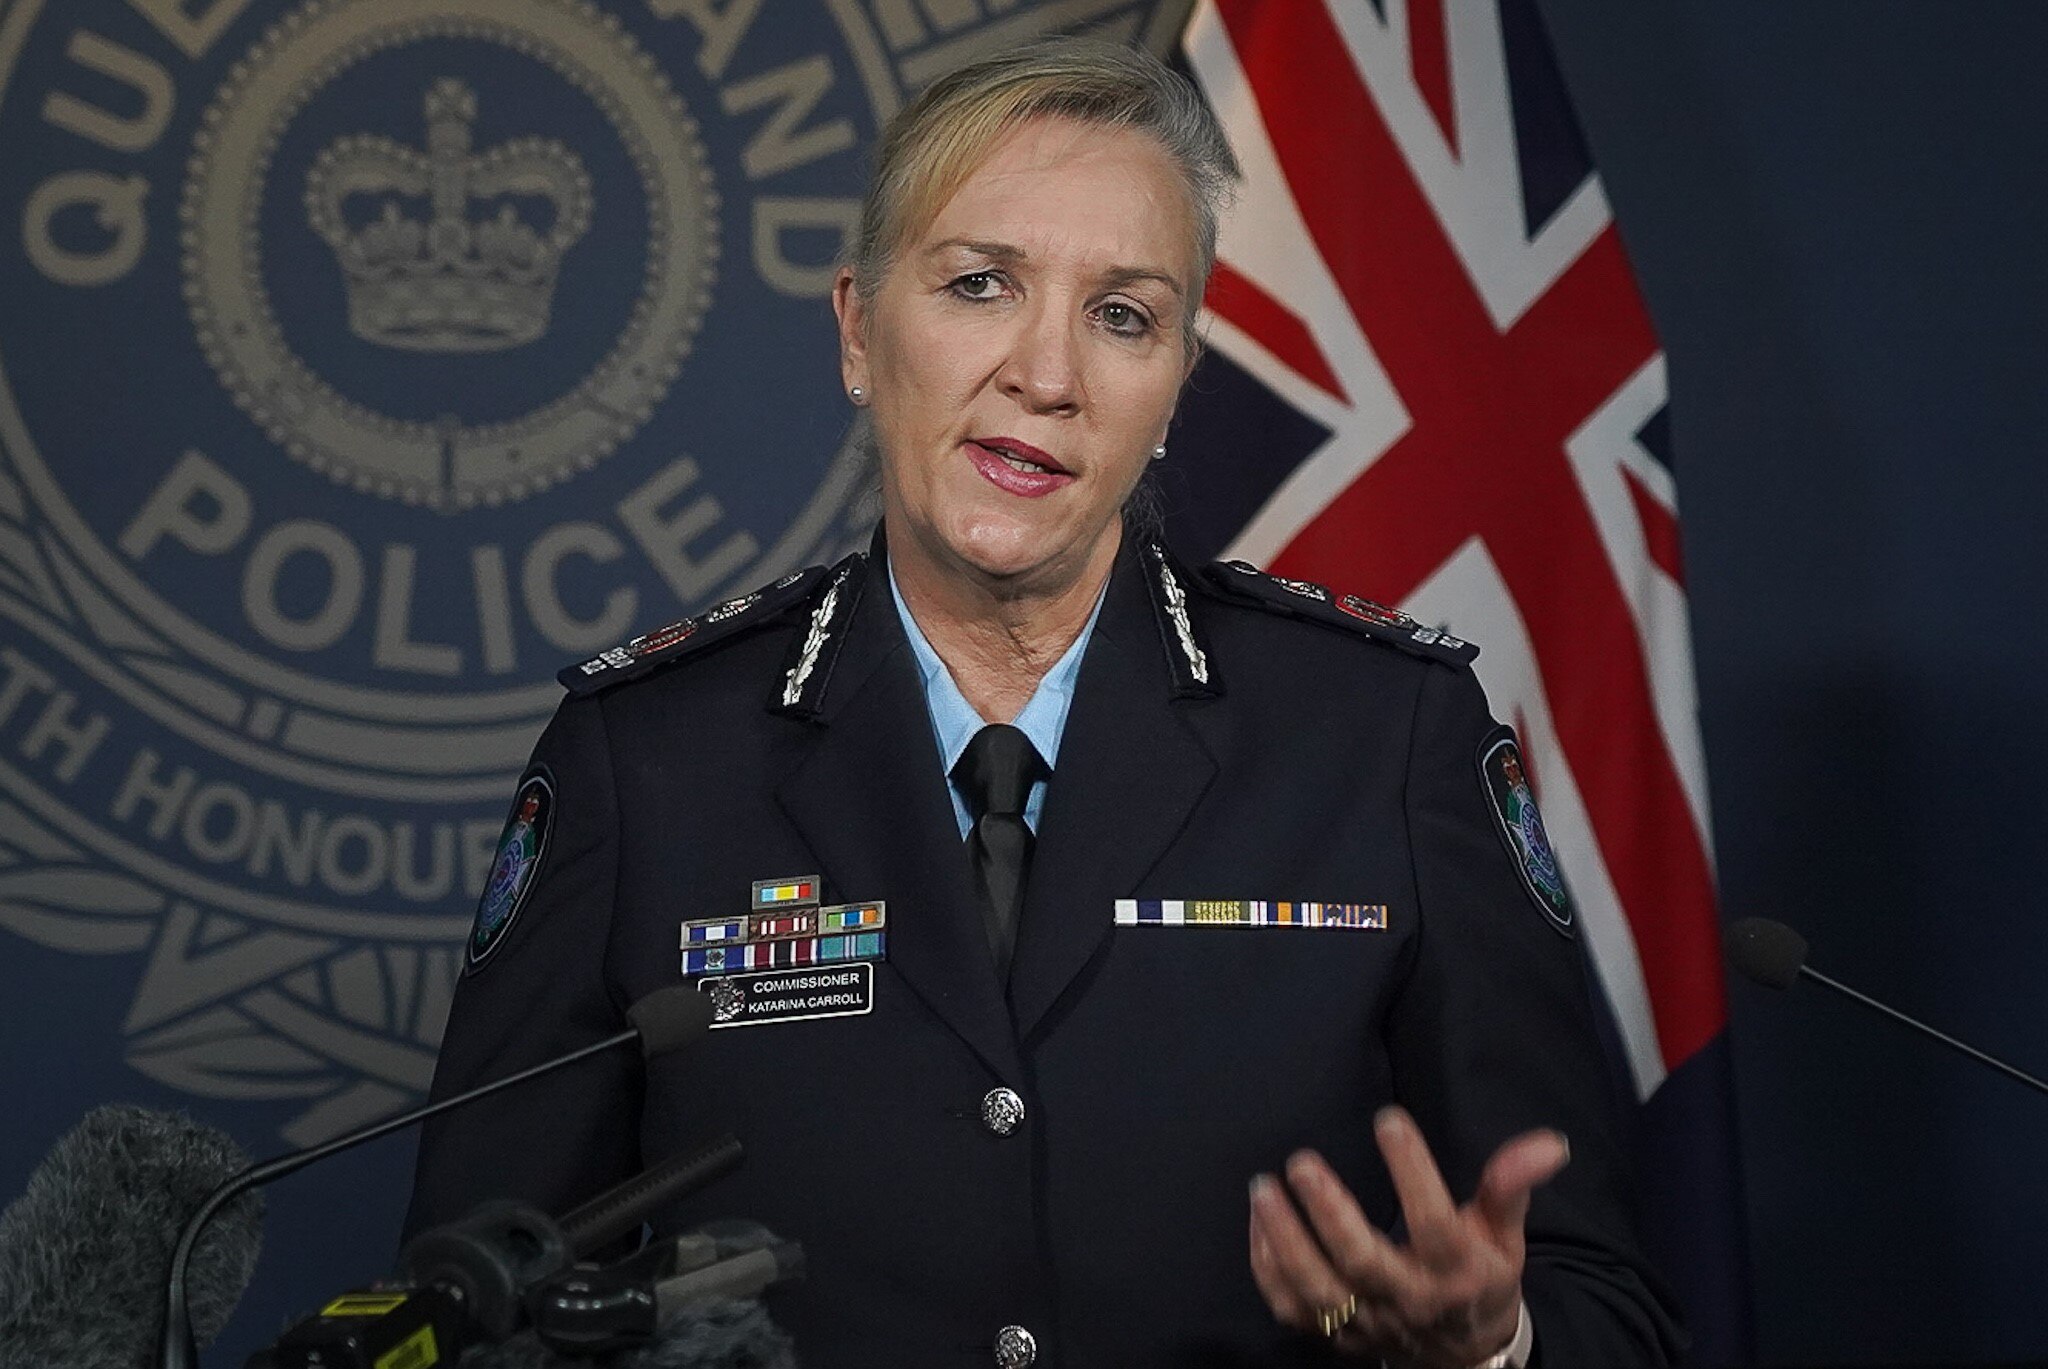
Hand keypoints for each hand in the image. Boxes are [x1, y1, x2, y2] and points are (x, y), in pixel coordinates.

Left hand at [1248, 1106, 1567, 1366]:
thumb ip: (1513, 1185)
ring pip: (1317, 1290)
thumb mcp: (1505, 1234)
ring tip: (1263, 1188)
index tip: (1388, 1119)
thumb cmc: (1481, 1276)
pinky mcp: (1335, 1334)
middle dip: (1328, 1213)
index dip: (1413, 1171)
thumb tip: (1549, 1142)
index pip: (1435, 1224)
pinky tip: (1259, 1221)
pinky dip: (1267, 1268)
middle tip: (1300, 1161)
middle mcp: (1408, 1300)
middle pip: (1362, 1262)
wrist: (1463, 1356)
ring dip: (1284, 1240)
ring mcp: (1366, 1321)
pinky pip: (1292, 1308)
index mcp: (1455, 1272)